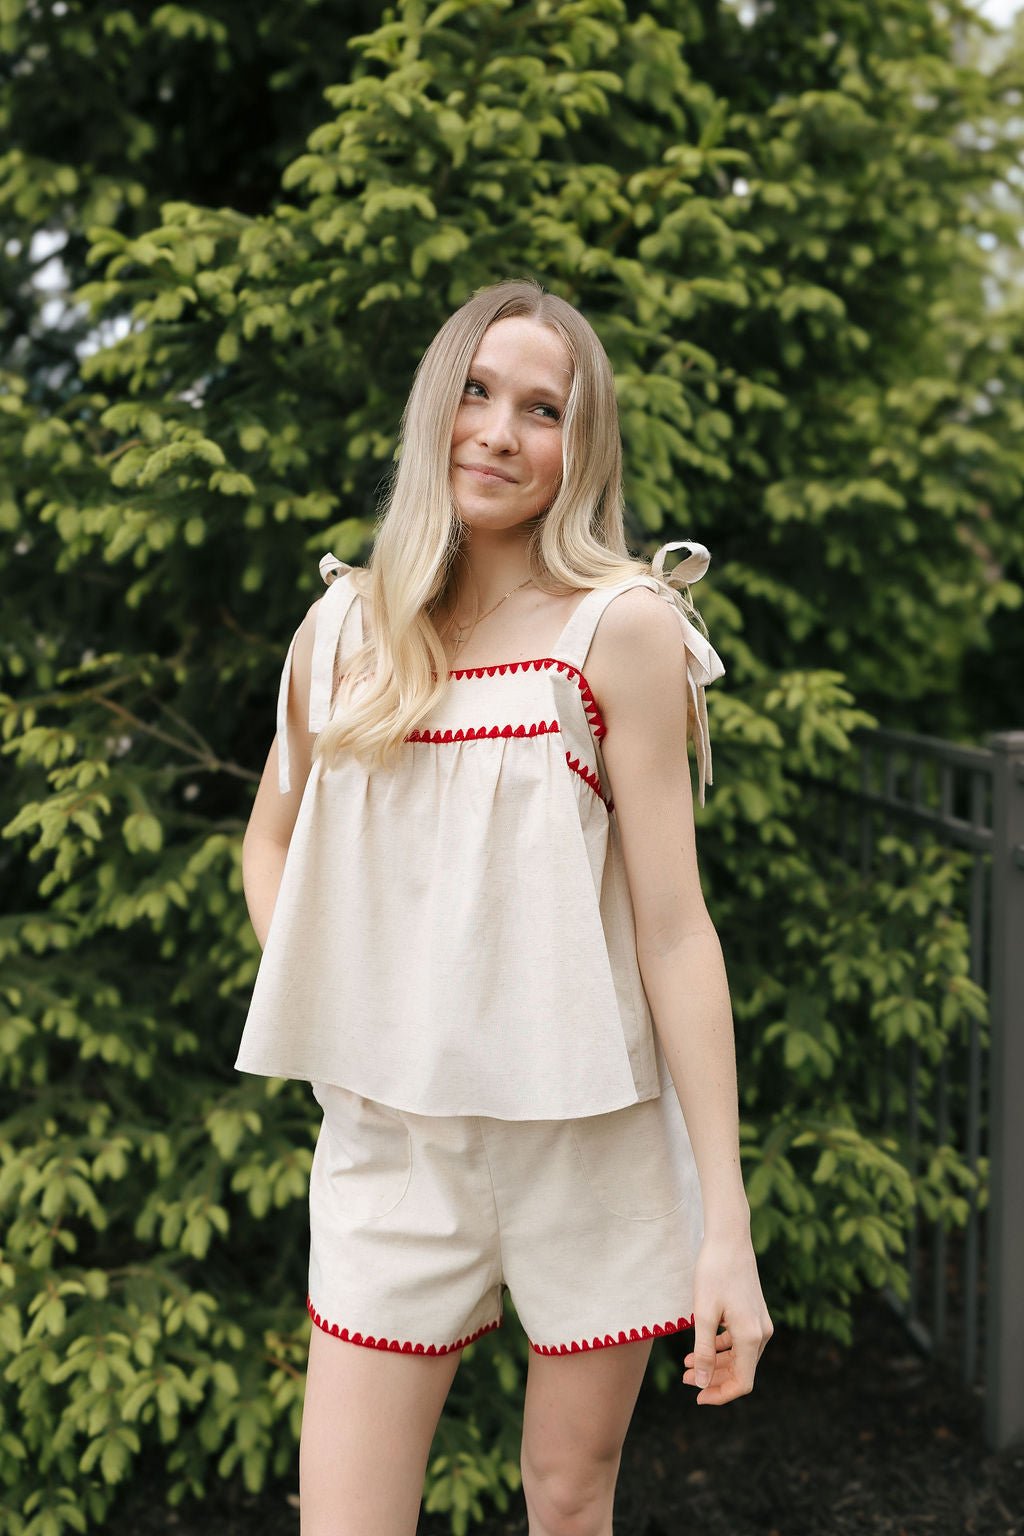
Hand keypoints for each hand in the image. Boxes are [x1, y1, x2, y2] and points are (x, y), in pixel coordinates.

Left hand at [681, 1230, 772, 1404]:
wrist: (729, 1237)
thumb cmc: (714, 1272)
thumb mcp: (703, 1313)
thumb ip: (703, 1351)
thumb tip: (700, 1383)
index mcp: (751, 1336)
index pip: (742, 1383)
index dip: (720, 1394)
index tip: (696, 1396)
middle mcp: (762, 1333)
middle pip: (741, 1371)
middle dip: (713, 1378)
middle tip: (684, 1378)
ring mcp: (760, 1322)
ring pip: (740, 1356)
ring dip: (715, 1363)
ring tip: (686, 1363)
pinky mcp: (754, 1313)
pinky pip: (740, 1341)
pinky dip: (721, 1348)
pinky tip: (700, 1346)